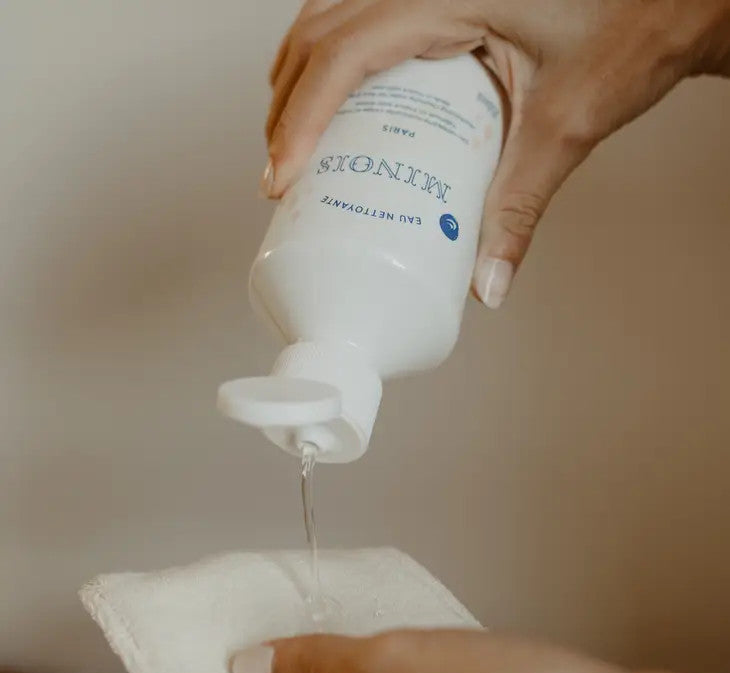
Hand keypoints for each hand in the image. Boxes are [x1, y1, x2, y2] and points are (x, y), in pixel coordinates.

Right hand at [262, 0, 729, 307]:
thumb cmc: (637, 23)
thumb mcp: (568, 124)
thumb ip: (519, 210)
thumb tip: (485, 280)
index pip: (345, 53)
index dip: (302, 117)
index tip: (283, 175)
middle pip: (319, 31)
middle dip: (287, 106)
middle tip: (281, 174)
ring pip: (328, 15)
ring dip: (300, 79)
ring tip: (293, 143)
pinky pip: (358, 15)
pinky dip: (331, 61)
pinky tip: (337, 103)